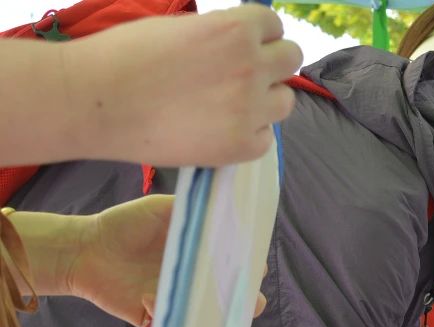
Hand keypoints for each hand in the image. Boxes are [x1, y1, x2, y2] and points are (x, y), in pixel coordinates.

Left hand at [65, 196, 265, 326]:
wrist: (86, 249)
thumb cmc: (125, 225)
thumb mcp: (162, 208)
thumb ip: (196, 211)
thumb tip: (227, 215)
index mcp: (206, 253)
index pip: (244, 264)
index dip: (253, 266)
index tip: (251, 263)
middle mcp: (199, 279)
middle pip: (239, 296)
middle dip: (247, 299)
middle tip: (239, 292)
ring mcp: (183, 300)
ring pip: (214, 317)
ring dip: (218, 314)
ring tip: (212, 305)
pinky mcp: (161, 317)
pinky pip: (178, 325)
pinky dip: (170, 313)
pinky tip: (151, 297)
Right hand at [67, 5, 301, 165]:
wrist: (96, 101)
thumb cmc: (126, 55)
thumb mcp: (181, 27)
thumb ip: (220, 35)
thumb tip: (242, 41)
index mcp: (236, 30)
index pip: (274, 26)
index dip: (258, 35)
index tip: (244, 46)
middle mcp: (252, 67)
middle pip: (291, 59)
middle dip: (271, 63)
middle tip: (244, 75)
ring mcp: (250, 110)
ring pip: (285, 101)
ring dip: (265, 100)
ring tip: (230, 105)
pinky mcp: (242, 146)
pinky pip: (265, 138)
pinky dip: (248, 133)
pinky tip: (219, 130)